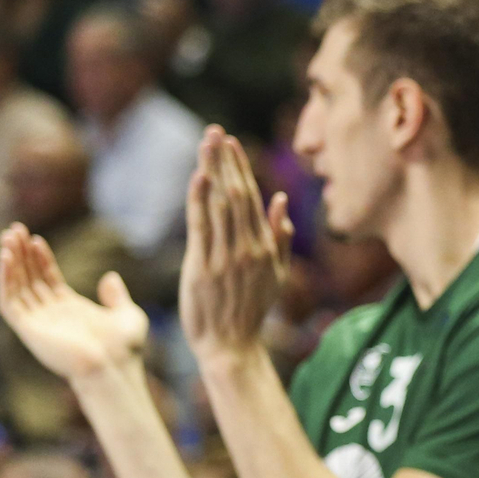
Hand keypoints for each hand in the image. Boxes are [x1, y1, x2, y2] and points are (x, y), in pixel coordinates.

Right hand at [0, 223, 147, 380]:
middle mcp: (51, 314)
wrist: (114, 367)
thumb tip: (110, 276)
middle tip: (14, 230)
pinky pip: (9, 301)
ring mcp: (38, 322)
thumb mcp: (128, 315)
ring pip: (16, 287)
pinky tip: (6, 258)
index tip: (36, 238)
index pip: (48, 279)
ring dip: (10, 262)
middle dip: (22, 255)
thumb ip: (117, 297)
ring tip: (8, 237)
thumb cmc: (125, 348)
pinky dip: (5, 280)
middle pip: (29, 279)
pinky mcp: (28, 329)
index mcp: (71, 310)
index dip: (41, 259)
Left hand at [179, 127, 292, 363]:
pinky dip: (200, 200)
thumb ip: (280, 238)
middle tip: (216, 131)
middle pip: (237, 195)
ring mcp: (226, 258)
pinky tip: (198, 176)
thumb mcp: (276, 276)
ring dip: (212, 170)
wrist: (230, 346)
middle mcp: (249, 249)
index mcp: (266, 249)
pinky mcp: (203, 268)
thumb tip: (280, 201)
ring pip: (220, 205)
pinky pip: (202, 227)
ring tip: (205, 143)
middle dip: (226, 161)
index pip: (252, 199)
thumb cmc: (250, 311)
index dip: (240, 168)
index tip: (230, 142)